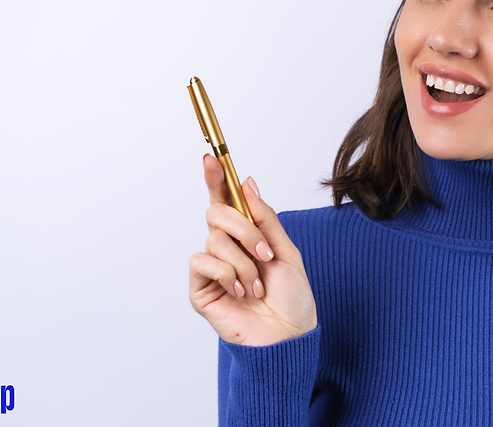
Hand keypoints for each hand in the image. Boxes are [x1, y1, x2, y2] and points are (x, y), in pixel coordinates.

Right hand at [189, 155, 316, 345]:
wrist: (288, 336)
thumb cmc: (291, 298)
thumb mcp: (286, 251)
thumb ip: (265, 218)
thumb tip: (247, 184)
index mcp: (247, 235)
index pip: (225, 200)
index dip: (216, 178)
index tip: (211, 156)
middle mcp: (226, 247)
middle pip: (216, 213)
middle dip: (244, 229)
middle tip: (265, 254)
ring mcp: (212, 268)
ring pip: (214, 239)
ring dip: (244, 262)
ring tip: (258, 286)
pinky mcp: (201, 289)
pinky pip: (203, 262)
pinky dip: (227, 274)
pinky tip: (241, 293)